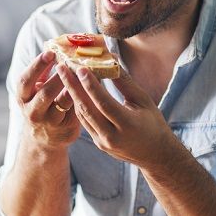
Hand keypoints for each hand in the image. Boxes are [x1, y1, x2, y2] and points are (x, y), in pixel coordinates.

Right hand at [17, 51, 79, 147]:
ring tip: (83, 72)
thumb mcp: (37, 89)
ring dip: (74, 87)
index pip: (25, 80)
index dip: (37, 66)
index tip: (50, 52)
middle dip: (59, 77)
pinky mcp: (65, 128)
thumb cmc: (42, 104)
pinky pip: (76, 111)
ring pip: (62, 103)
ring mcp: (49, 122)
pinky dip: (84, 97)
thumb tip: (56, 47)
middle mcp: (32, 111)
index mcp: (23, 96)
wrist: (44, 137)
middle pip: (44, 93)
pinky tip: (91, 85)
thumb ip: (44, 73)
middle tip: (71, 62)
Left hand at [57, 64, 179, 167]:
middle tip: (61, 68)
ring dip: (72, 94)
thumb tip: (111, 60)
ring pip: (83, 115)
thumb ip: (125, 82)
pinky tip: (73, 90)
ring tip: (64, 75)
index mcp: (128, 125)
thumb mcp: (143, 100)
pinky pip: (85, 122)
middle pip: (87, 109)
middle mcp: (112, 136)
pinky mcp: (98, 143)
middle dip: (72, 87)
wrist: (155, 154)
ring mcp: (103, 142)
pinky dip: (79, 105)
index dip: (91, 86)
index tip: (80, 68)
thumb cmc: (153, 123)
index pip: (105, 103)